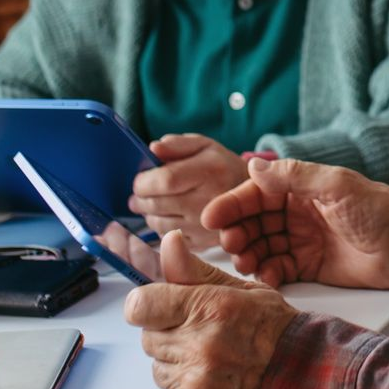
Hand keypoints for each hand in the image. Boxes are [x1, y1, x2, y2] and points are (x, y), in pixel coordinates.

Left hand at [125, 229, 295, 388]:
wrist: (302, 379)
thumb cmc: (274, 331)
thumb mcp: (241, 290)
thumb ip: (195, 271)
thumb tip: (169, 242)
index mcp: (210, 308)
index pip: (141, 306)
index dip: (148, 305)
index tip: (159, 307)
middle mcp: (200, 347)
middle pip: (149, 338)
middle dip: (171, 334)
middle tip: (206, 335)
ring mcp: (195, 385)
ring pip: (160, 370)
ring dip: (179, 365)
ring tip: (216, 361)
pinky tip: (216, 385)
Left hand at [130, 135, 247, 249]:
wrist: (248, 195)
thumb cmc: (220, 167)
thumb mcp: (204, 146)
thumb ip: (177, 144)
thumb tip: (153, 148)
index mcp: (210, 172)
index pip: (166, 180)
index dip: (144, 182)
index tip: (139, 180)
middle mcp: (209, 201)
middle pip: (157, 204)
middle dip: (140, 199)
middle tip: (140, 193)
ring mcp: (206, 225)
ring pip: (158, 224)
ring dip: (148, 214)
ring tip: (155, 203)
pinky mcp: (202, 243)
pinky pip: (167, 238)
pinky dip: (161, 227)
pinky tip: (169, 215)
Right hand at [202, 157, 388, 290]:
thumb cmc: (381, 210)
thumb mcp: (340, 187)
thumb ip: (297, 177)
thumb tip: (254, 166)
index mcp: (305, 187)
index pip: (259, 191)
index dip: (233, 202)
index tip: (211, 218)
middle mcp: (300, 211)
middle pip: (254, 219)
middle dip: (237, 230)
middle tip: (230, 243)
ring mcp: (303, 239)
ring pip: (261, 244)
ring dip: (248, 253)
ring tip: (246, 262)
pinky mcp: (309, 266)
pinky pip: (277, 269)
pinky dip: (266, 273)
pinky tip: (266, 277)